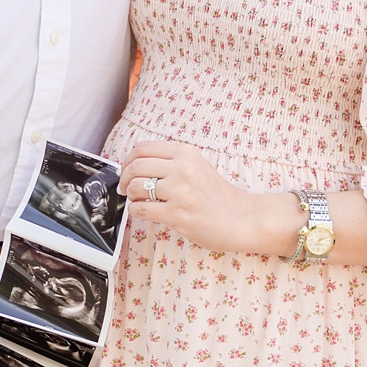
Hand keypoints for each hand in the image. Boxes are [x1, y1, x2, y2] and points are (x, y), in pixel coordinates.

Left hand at [122, 138, 301, 256]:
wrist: (241, 218)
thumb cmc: (218, 195)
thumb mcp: (198, 166)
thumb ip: (172, 163)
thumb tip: (135, 166)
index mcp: (186, 153)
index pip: (143, 148)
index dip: (128, 160)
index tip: (126, 170)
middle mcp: (182, 168)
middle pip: (136, 166)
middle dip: (124, 178)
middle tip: (126, 188)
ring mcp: (180, 191)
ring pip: (135, 186)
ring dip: (130, 195)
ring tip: (137, 201)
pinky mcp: (177, 214)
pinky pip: (141, 209)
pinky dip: (135, 211)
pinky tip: (144, 212)